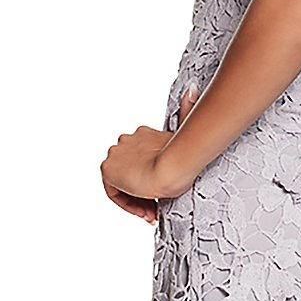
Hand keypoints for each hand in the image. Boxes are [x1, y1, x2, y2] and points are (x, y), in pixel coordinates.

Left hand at [102, 84, 199, 223]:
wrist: (172, 166)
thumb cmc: (186, 154)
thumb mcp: (188, 133)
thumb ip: (189, 111)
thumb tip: (193, 89)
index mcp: (144, 134)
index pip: (143, 159)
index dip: (154, 175)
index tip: (166, 189)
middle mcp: (126, 141)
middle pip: (132, 171)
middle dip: (145, 189)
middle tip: (160, 206)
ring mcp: (116, 154)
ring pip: (123, 182)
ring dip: (138, 198)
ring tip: (154, 211)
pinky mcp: (108, 169)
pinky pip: (114, 192)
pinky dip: (129, 204)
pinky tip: (147, 210)